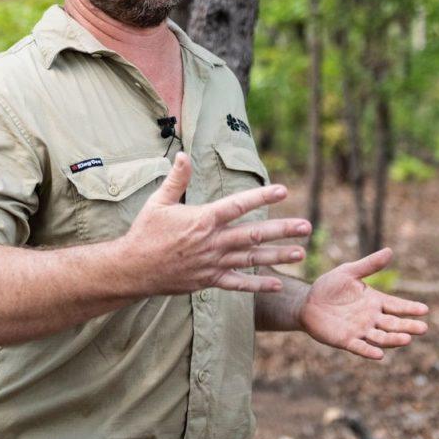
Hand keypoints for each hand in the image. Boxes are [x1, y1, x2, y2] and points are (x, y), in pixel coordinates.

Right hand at [121, 152, 311, 294]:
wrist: (133, 269)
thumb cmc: (145, 232)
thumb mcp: (158, 202)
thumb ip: (176, 179)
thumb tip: (183, 155)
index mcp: (203, 220)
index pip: (238, 205)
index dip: (262, 197)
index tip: (284, 191)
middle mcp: (212, 242)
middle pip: (253, 234)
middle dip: (282, 230)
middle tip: (306, 226)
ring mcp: (213, 263)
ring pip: (251, 259)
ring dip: (277, 256)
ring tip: (300, 252)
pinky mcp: (209, 281)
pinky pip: (238, 284)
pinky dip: (258, 284)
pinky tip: (277, 283)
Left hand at [298, 248, 429, 359]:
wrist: (307, 302)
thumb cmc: (329, 286)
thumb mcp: (349, 272)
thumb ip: (369, 265)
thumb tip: (390, 251)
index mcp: (375, 301)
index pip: (397, 305)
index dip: (410, 308)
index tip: (425, 309)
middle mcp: (371, 317)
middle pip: (394, 324)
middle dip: (408, 326)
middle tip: (423, 328)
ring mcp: (360, 330)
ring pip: (381, 337)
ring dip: (393, 339)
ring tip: (407, 339)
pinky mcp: (346, 340)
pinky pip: (360, 347)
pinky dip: (369, 351)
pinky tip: (379, 355)